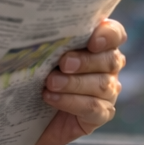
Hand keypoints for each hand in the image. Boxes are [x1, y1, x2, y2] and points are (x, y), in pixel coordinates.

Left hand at [35, 19, 125, 144]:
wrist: (28, 113)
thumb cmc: (37, 75)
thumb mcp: (43, 56)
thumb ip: (52, 43)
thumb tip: (40, 29)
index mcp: (99, 45)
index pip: (115, 34)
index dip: (108, 35)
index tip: (91, 42)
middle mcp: (108, 67)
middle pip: (110, 60)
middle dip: (86, 61)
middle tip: (63, 64)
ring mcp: (108, 92)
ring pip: (102, 85)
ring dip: (74, 83)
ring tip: (51, 83)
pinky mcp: (101, 115)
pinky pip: (94, 108)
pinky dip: (71, 102)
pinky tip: (52, 98)